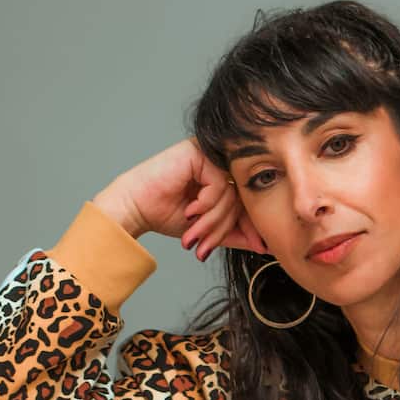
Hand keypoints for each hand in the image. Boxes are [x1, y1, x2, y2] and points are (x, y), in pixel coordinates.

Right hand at [99, 137, 269, 261]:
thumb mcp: (207, 229)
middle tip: (204, 247)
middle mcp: (219, 162)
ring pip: (230, 193)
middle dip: (222, 229)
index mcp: (223, 177)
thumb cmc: (163, 214)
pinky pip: (219, 183)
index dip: (252, 226)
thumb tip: (266, 246)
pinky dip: (206, 203)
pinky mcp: (199, 151)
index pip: (247, 201)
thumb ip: (235, 233)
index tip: (258, 247)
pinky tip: (190, 210)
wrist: (134, 208)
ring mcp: (209, 154)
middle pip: (240, 199)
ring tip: (193, 234)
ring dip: (211, 220)